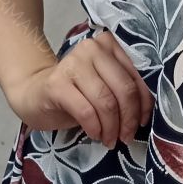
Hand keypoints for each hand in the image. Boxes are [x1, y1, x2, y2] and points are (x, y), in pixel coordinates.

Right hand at [5, 30, 154, 148]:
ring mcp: (73, 63)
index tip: (143, 121)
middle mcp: (93, 48)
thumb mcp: (106, 85)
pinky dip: (95, 128)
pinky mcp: (57, 83)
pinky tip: (96, 135)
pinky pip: (86, 111)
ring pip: (106, 101)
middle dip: (129, 118)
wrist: (34, 93)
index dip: (145, 101)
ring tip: (111, 139)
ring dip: (112, 127)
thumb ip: (126, 87)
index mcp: (110, 44)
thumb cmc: (77, 92)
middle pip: (124, 88)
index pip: (138, 74)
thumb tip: (148, 110)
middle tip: (127, 136)